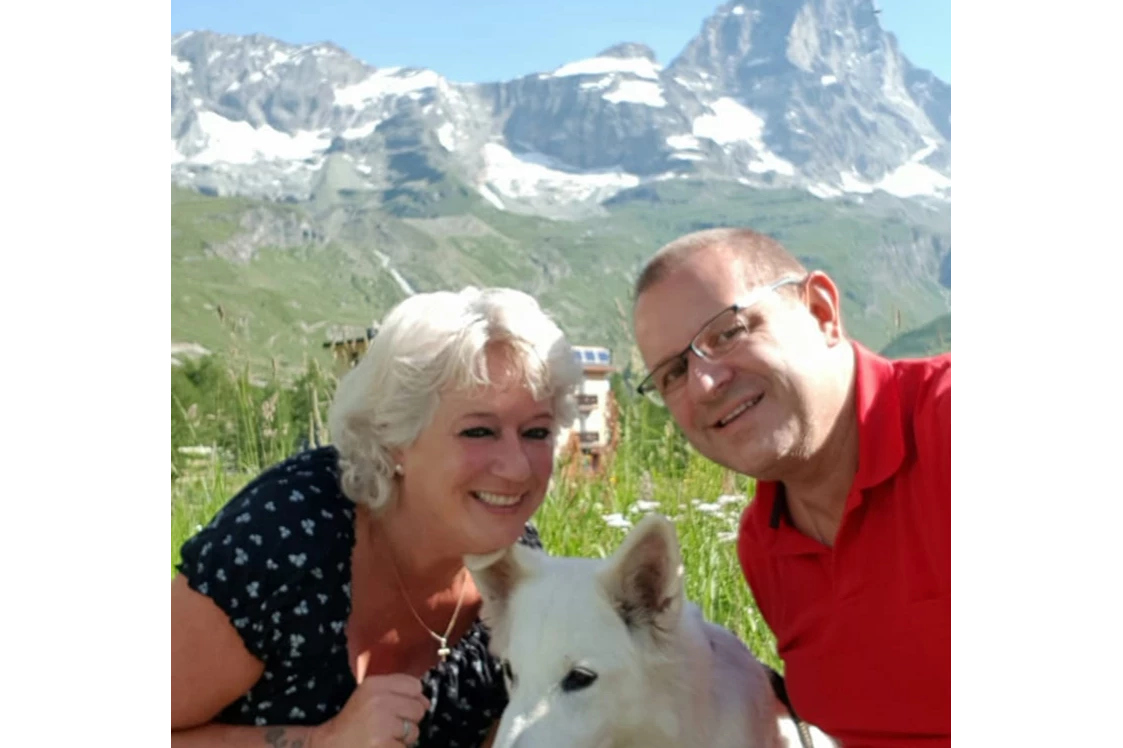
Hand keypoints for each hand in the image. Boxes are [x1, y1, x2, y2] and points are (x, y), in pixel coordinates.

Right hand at [313, 673, 429, 746]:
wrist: (330, 745)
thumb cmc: (352, 722)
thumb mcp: (368, 695)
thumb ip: (397, 691)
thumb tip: (426, 702)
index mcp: (374, 685)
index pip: (415, 685)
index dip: (411, 699)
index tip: (398, 707)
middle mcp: (379, 701)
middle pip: (418, 708)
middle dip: (408, 720)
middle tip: (387, 726)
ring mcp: (382, 725)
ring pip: (414, 731)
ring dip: (403, 738)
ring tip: (382, 738)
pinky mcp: (384, 746)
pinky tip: (382, 747)